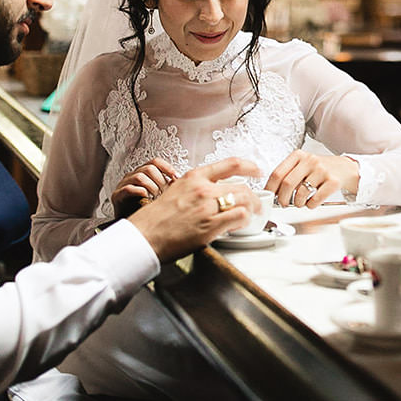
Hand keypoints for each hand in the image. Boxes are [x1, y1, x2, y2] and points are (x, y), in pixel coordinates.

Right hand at [111, 157, 180, 218]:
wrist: (131, 227)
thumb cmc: (145, 210)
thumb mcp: (159, 196)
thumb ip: (167, 187)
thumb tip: (180, 182)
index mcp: (143, 173)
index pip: (155, 162)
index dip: (166, 167)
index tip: (175, 176)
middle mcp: (132, 176)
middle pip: (149, 168)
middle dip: (160, 180)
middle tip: (165, 191)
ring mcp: (124, 184)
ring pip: (139, 177)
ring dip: (151, 187)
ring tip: (156, 197)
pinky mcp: (117, 195)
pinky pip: (129, 188)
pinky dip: (140, 193)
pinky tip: (146, 199)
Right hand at [127, 158, 259, 261]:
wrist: (143, 236)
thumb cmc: (154, 218)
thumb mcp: (174, 191)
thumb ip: (194, 189)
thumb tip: (210, 193)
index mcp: (193, 178)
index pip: (230, 164)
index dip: (249, 166)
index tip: (256, 170)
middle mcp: (203, 190)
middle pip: (242, 187)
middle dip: (254, 196)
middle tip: (257, 203)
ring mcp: (207, 208)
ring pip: (244, 201)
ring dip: (252, 209)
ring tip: (252, 215)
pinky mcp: (210, 226)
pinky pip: (239, 217)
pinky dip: (244, 221)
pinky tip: (239, 225)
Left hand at [265, 151, 358, 208]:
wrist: (345, 168)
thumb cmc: (321, 168)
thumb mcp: (303, 164)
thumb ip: (288, 174)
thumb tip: (272, 191)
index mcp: (298, 156)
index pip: (277, 173)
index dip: (270, 188)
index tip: (269, 196)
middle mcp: (310, 160)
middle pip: (287, 184)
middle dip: (282, 199)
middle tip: (283, 204)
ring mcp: (322, 170)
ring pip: (301, 193)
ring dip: (297, 203)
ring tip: (300, 202)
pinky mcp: (332, 181)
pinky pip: (315, 199)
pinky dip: (310, 205)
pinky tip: (312, 202)